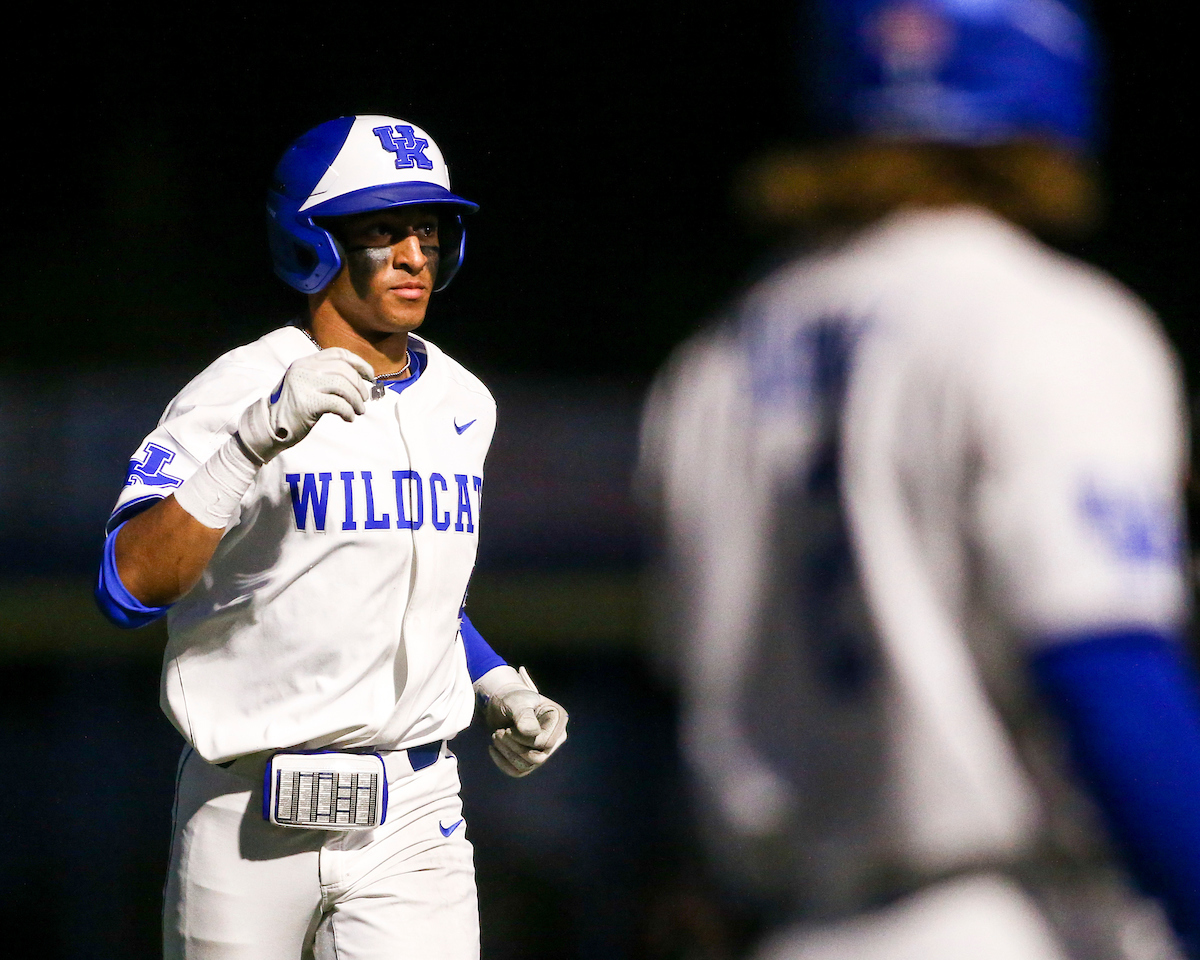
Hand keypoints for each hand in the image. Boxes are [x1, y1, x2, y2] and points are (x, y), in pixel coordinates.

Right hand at [237, 348, 373, 462]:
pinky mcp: (306, 403)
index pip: (338, 354)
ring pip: (343, 386)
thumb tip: (359, 380)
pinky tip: (348, 418)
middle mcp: (304, 369)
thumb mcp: (307, 385)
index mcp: (305, 362)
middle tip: (363, 400)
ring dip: (356, 400)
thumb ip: (326, 378)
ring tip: (358, 411)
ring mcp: (303, 384)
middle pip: (344, 370)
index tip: (370, 376)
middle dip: (359, 386)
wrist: (269, 427)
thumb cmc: (294, 408)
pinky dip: (348, 412)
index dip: (359, 363)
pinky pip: (338, 404)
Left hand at [484, 667, 567, 777]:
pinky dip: (502, 763)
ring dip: (507, 754)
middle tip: (497, 733)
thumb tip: (532, 733)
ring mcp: (544, 750)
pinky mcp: (531, 760)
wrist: (502, 703)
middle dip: (514, 748)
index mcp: (559, 719)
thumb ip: (524, 715)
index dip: (523, 740)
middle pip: (538, 758)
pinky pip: (518, 771)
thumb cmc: (512, 699)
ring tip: (495, 736)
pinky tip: (492, 749)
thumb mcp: (516, 702)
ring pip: (527, 766)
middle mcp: (556, 737)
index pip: (545, 742)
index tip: (507, 729)